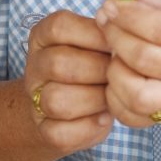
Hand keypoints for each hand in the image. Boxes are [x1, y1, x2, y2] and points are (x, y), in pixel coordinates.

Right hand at [24, 10, 113, 152]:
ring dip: (94, 99)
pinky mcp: (43, 130)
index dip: (94, 34)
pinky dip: (88, 127)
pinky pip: (60, 132)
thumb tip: (126, 34)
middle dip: (98, 69)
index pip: (60, 27)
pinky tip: (104, 117)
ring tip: (113, 95)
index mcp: (43, 34)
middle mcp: (35, 65)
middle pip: (58, 64)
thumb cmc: (94, 61)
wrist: (73, 104)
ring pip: (56, 100)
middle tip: (121, 72)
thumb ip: (107, 33)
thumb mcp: (96, 39)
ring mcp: (35, 99)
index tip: (118, 43)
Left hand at [96, 0, 160, 127]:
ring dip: (114, 68)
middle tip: (104, 18)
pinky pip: (130, 115)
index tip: (111, 3)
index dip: (130, 15)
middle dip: (116, 34)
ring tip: (114, 49)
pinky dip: (114, 94)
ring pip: (136, 94)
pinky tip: (118, 71)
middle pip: (144, 57)